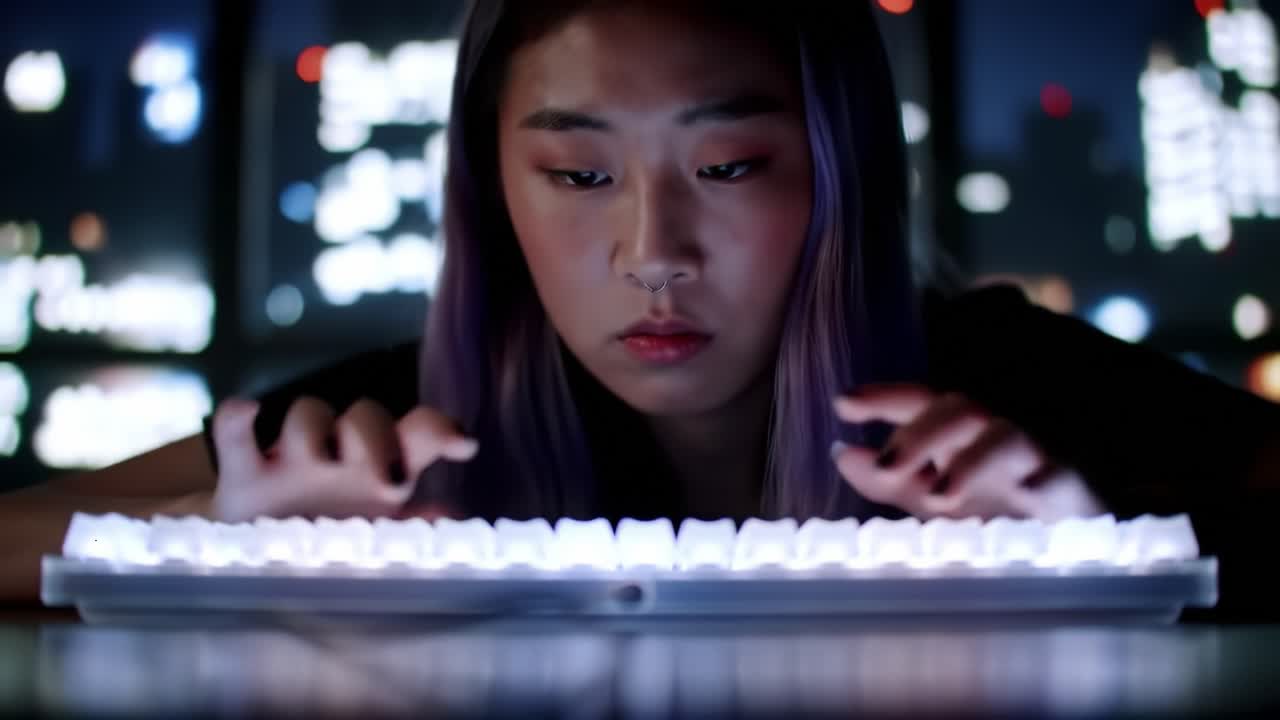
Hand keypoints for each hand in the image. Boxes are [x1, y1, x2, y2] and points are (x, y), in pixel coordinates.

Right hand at [209, 396, 477, 522]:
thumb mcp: (377, 540)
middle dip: (379, 436)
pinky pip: (235, 436)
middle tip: (390, 481)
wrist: (259, 560)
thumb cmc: (334, 542)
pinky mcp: (242, 476)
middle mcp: (341, 452)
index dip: (442, 431)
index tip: (466, 446)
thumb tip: (451, 515)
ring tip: (320, 460)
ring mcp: (289, 459)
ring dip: (316, 430)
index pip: (418, 432)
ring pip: (308, 415)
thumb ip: (412, 527)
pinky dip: (238, 420)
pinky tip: (247, 410)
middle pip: (366, 415)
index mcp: (382, 467)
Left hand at [830, 384, 1104, 520]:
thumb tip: (842, 453)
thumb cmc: (994, 508)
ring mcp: (1033, 458)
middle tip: (885, 467)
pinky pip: (1057, 475)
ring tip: (939, 497)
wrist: (1067, 538)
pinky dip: (1038, 482)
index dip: (882, 396)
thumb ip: (889, 477)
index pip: (918, 401)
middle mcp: (991, 435)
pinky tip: (1021, 498)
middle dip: (919, 433)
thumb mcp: (932, 495)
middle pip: (958, 408)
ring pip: (1005, 436)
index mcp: (955, 434)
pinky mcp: (1070, 487)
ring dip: (970, 462)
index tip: (842, 403)